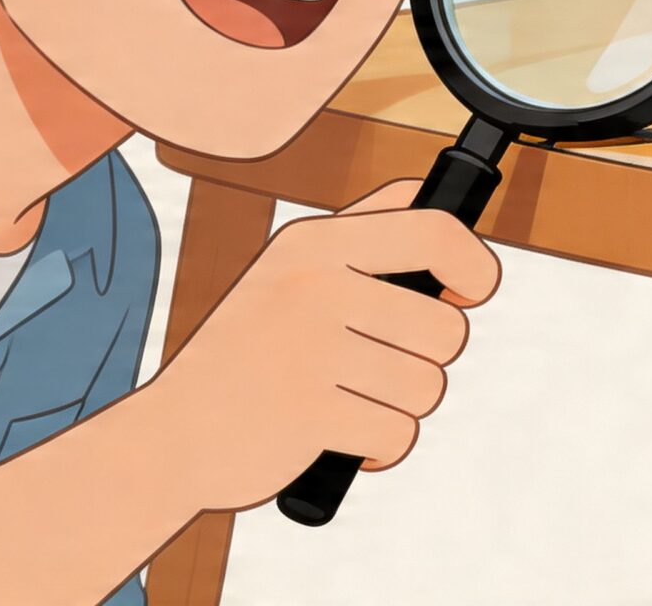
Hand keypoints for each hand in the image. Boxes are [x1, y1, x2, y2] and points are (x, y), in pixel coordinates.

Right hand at [136, 181, 501, 511]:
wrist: (175, 431)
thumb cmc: (247, 350)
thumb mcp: (288, 267)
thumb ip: (363, 229)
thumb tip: (438, 202)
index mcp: (316, 243)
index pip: (438, 232)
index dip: (476, 267)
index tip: (469, 293)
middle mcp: (315, 286)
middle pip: (447, 329)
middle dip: (427, 361)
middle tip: (378, 366)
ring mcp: (312, 350)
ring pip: (428, 387)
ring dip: (401, 407)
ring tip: (351, 398)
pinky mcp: (311, 415)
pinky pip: (399, 435)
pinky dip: (381, 448)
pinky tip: (343, 434)